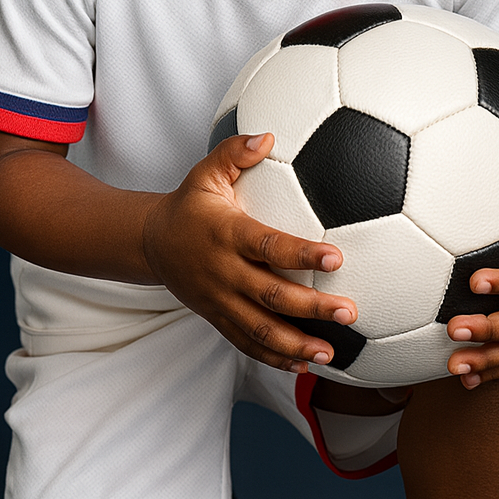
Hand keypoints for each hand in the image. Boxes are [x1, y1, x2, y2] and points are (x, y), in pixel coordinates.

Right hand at [141, 132, 356, 372]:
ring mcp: (220, 300)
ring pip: (260, 330)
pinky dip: (274, 357)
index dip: (302, 255)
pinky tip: (304, 363)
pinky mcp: (218, 318)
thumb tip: (268, 135)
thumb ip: (235, 153)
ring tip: (331, 353)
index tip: (335, 259)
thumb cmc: (189, 205)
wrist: (150, 243)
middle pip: (271, 296)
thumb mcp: (205, 173)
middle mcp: (224, 272)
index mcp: (226, 235)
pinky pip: (246, 344)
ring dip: (297, 343)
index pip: (268, 246)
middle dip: (311, 308)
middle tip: (349, 312)